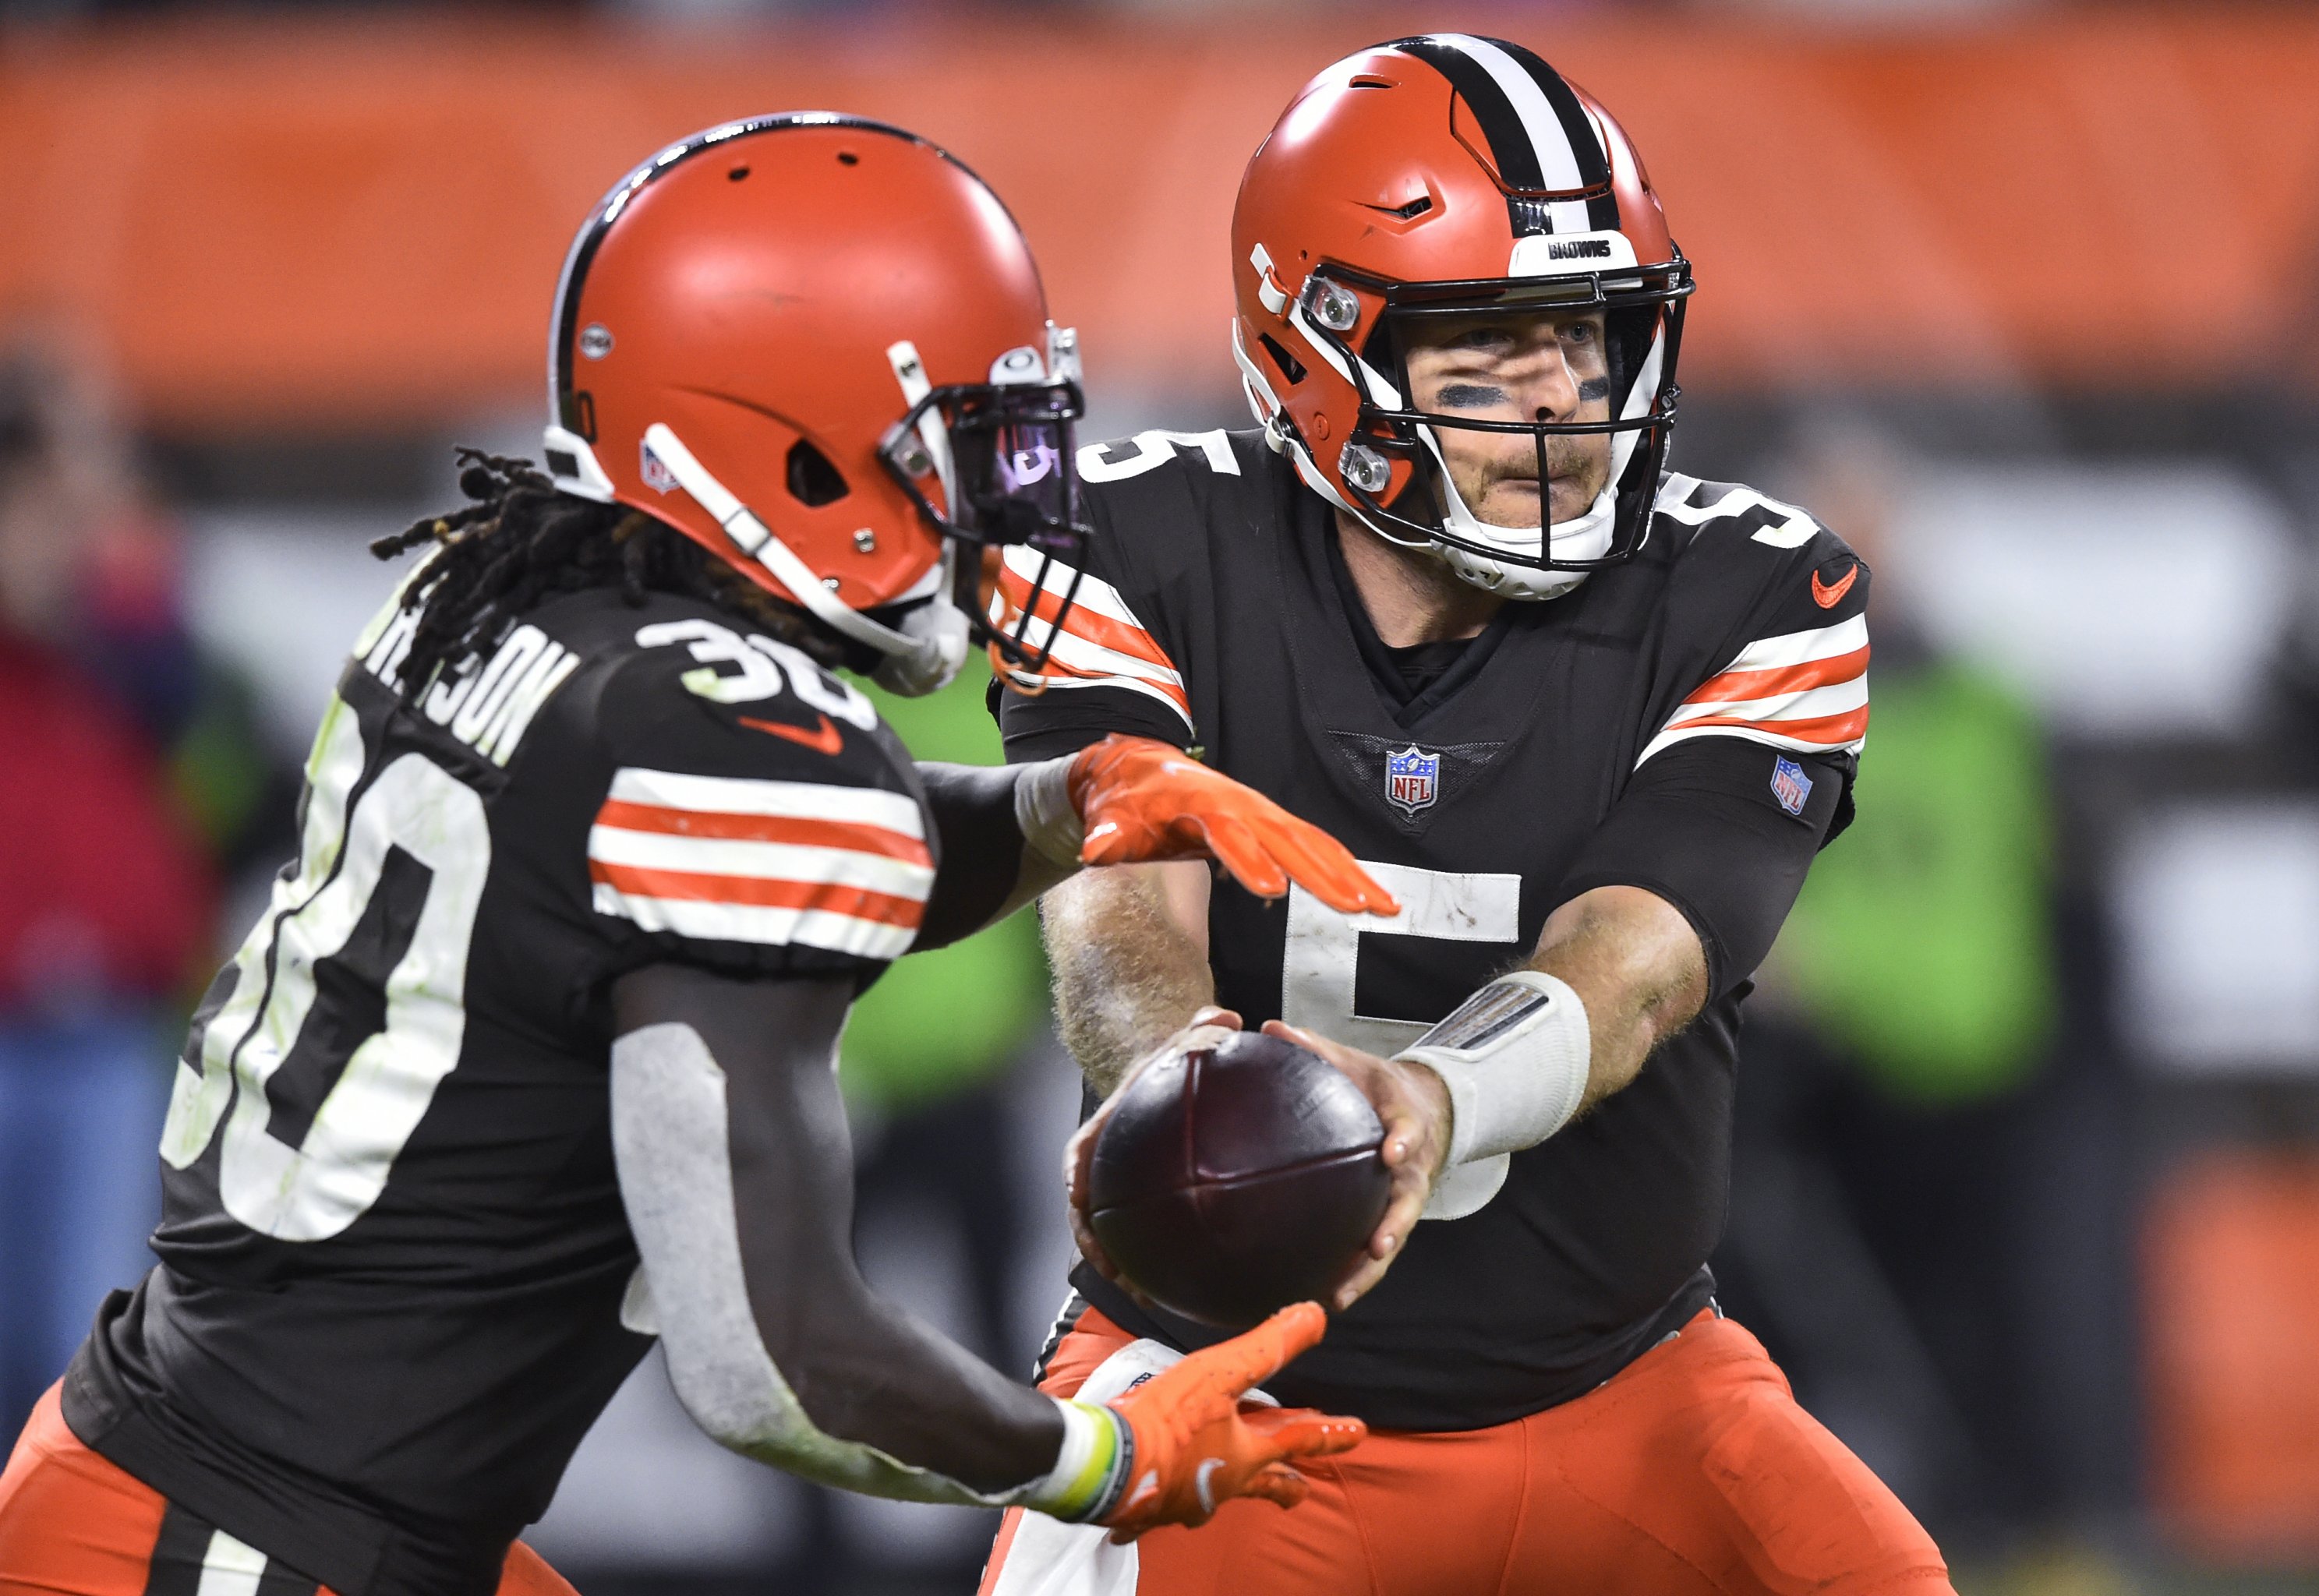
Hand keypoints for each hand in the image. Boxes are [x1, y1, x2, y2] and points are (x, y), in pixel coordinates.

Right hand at [1064, 1007, 1242, 1291]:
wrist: (1171, 1077)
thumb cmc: (1177, 1061)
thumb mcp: (1189, 1038)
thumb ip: (1203, 1027)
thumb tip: (1225, 1016)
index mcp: (1107, 1126)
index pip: (1080, 1153)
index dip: (1075, 1178)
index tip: (1077, 1198)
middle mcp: (1108, 1164)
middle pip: (1088, 1208)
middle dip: (1095, 1242)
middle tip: (1113, 1268)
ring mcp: (1124, 1189)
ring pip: (1114, 1233)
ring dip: (1124, 1266)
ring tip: (1147, 1297)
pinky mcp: (1149, 1206)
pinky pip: (1147, 1239)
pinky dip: (1158, 1265)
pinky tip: (1187, 1289)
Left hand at [1068, 736, 1397, 916]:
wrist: (1136, 767)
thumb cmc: (1123, 801)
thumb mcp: (1107, 816)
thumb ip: (1106, 835)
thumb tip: (1093, 849)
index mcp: (1199, 805)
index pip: (1227, 834)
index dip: (1248, 860)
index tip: (1273, 890)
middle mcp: (1240, 806)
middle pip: (1287, 840)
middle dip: (1323, 874)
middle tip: (1356, 907)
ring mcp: (1262, 812)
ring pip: (1313, 843)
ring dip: (1349, 873)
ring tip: (1383, 906)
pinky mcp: (1272, 822)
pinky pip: (1315, 844)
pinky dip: (1345, 867)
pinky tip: (1371, 894)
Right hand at [1098, 1302, 1364, 1539]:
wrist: (1106, 1463)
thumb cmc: (1167, 1419)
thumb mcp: (1220, 1372)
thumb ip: (1267, 1346)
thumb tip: (1315, 1316)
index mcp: (1245, 1455)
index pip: (1298, 1440)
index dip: (1330, 1432)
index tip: (1358, 1431)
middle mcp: (1224, 1484)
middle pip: (1266, 1485)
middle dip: (1287, 1485)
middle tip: (1303, 1488)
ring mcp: (1188, 1500)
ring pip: (1220, 1495)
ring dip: (1232, 1486)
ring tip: (1230, 1481)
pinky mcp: (1153, 1506)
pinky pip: (1170, 1506)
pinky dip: (1174, 1499)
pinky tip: (1162, 1499)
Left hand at [1261, 1021, 1449, 1310]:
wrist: (1420, 1110)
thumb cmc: (1378, 1088)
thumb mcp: (1355, 1063)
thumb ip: (1317, 1049)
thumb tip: (1272, 1028)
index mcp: (1405, 1126)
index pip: (1410, 1132)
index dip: (1405, 1141)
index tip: (1394, 1152)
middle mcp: (1410, 1171)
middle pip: (1407, 1205)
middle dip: (1393, 1228)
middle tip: (1377, 1248)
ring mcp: (1401, 1200)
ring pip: (1391, 1242)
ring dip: (1369, 1271)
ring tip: (1340, 1296)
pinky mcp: (1386, 1221)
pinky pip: (1370, 1255)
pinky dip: (1352, 1277)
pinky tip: (1320, 1299)